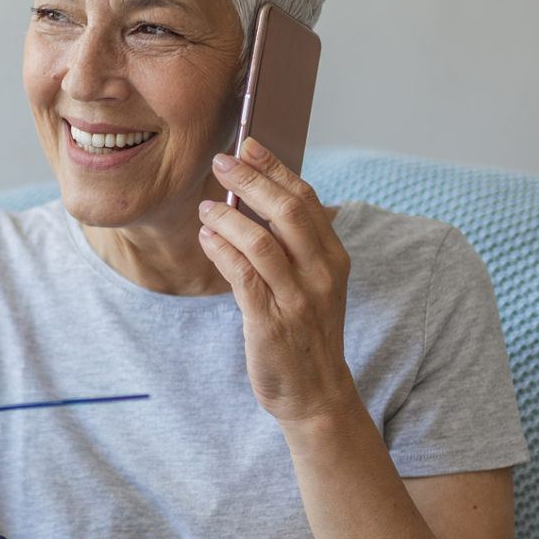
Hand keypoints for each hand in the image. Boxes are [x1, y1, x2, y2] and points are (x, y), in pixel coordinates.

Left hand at [197, 137, 358, 425]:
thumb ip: (292, 245)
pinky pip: (243, 276)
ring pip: (261, 242)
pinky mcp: (271, 322)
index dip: (276, 168)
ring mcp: (298, 299)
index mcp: (333, 258)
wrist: (316, 394)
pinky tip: (207, 238)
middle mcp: (321, 274)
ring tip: (205, 206)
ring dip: (228, 217)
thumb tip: (255, 199)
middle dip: (251, 180)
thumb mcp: (313, 284)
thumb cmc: (306, 333)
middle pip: (287, 211)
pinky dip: (222, 250)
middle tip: (221, 160)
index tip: (249, 144)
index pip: (306, 200)